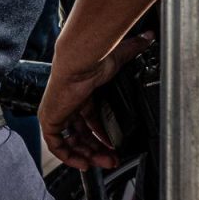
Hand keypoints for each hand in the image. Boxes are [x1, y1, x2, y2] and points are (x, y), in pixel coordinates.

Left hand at [41, 32, 154, 169]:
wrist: (77, 62)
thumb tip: (149, 36)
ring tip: (105, 163)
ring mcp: (57, 112)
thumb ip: (133, 49)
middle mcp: (68, 104)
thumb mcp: (117, 59)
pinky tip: (84, 163)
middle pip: (81, 135)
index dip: (103, 136)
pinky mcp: (49, 120)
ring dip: (88, 155)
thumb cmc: (93, 59)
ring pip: (71, 142)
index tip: (115, 148)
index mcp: (81, 94)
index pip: (90, 122)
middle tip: (113, 160)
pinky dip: (68, 156)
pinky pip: (56, 145)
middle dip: (98, 150)